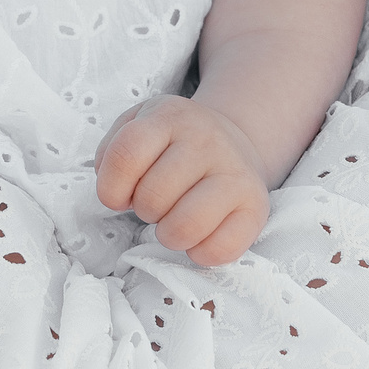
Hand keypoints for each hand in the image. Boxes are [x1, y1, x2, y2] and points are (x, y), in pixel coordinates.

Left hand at [94, 96, 271, 266]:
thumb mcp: (138, 126)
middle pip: (152, 198)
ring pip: (183, 228)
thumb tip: (114, 193)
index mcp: (170, 116)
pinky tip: (201, 233)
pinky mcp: (256, 206)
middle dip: (144, 210)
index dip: (111, 187)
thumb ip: (112, 153)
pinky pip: (217, 250)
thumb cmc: (173, 145)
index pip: (126, 155)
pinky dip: (199, 252)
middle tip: (158, 201)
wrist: (234, 142)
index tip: (120, 195)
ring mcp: (235, 172)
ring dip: (169, 234)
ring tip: (176, 218)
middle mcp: (206, 138)